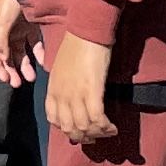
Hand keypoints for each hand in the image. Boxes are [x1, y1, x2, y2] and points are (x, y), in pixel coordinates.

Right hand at [0, 0, 35, 86]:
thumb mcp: (1, 21)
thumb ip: (0, 41)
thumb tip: (4, 59)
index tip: (5, 79)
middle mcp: (6, 31)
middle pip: (7, 55)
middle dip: (12, 70)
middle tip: (19, 83)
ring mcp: (20, 28)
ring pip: (21, 52)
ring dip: (25, 66)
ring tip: (31, 77)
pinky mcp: (34, 26)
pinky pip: (36, 44)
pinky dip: (39, 54)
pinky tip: (43, 62)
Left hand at [44, 30, 128, 152]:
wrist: (87, 29)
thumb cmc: (77, 44)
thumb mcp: (61, 67)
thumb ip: (64, 84)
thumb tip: (74, 96)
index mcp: (52, 88)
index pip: (53, 119)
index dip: (66, 129)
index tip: (79, 130)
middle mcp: (61, 95)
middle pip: (68, 128)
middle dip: (83, 136)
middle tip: (95, 136)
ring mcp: (75, 94)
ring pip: (83, 126)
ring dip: (97, 134)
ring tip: (107, 132)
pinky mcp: (92, 91)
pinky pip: (97, 118)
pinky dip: (105, 127)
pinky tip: (113, 128)